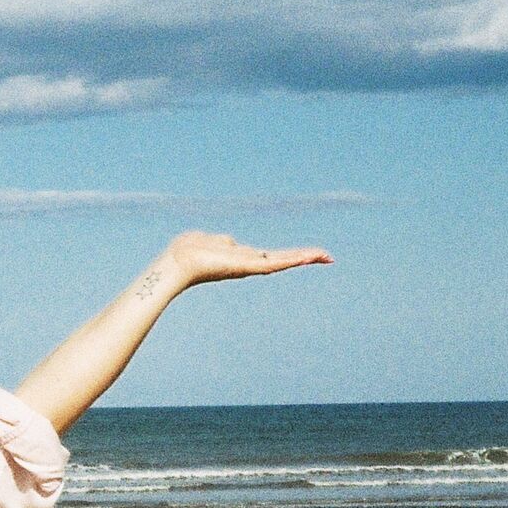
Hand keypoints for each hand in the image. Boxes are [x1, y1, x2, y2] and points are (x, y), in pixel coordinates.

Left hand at [152, 231, 333, 292]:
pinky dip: (289, 260)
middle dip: (305, 257)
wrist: (179, 261)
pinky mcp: (244, 267)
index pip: (272, 256)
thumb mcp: (212, 240)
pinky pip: (271, 263)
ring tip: (324, 256)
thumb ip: (224, 241)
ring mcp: (248, 266)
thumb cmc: (189, 250)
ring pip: (282, 261)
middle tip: (327, 257)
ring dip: (304, 257)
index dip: (291, 255)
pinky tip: (304, 258)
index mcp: (243, 258)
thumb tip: (228, 241)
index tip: (309, 254)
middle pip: (283, 259)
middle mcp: (249, 264)